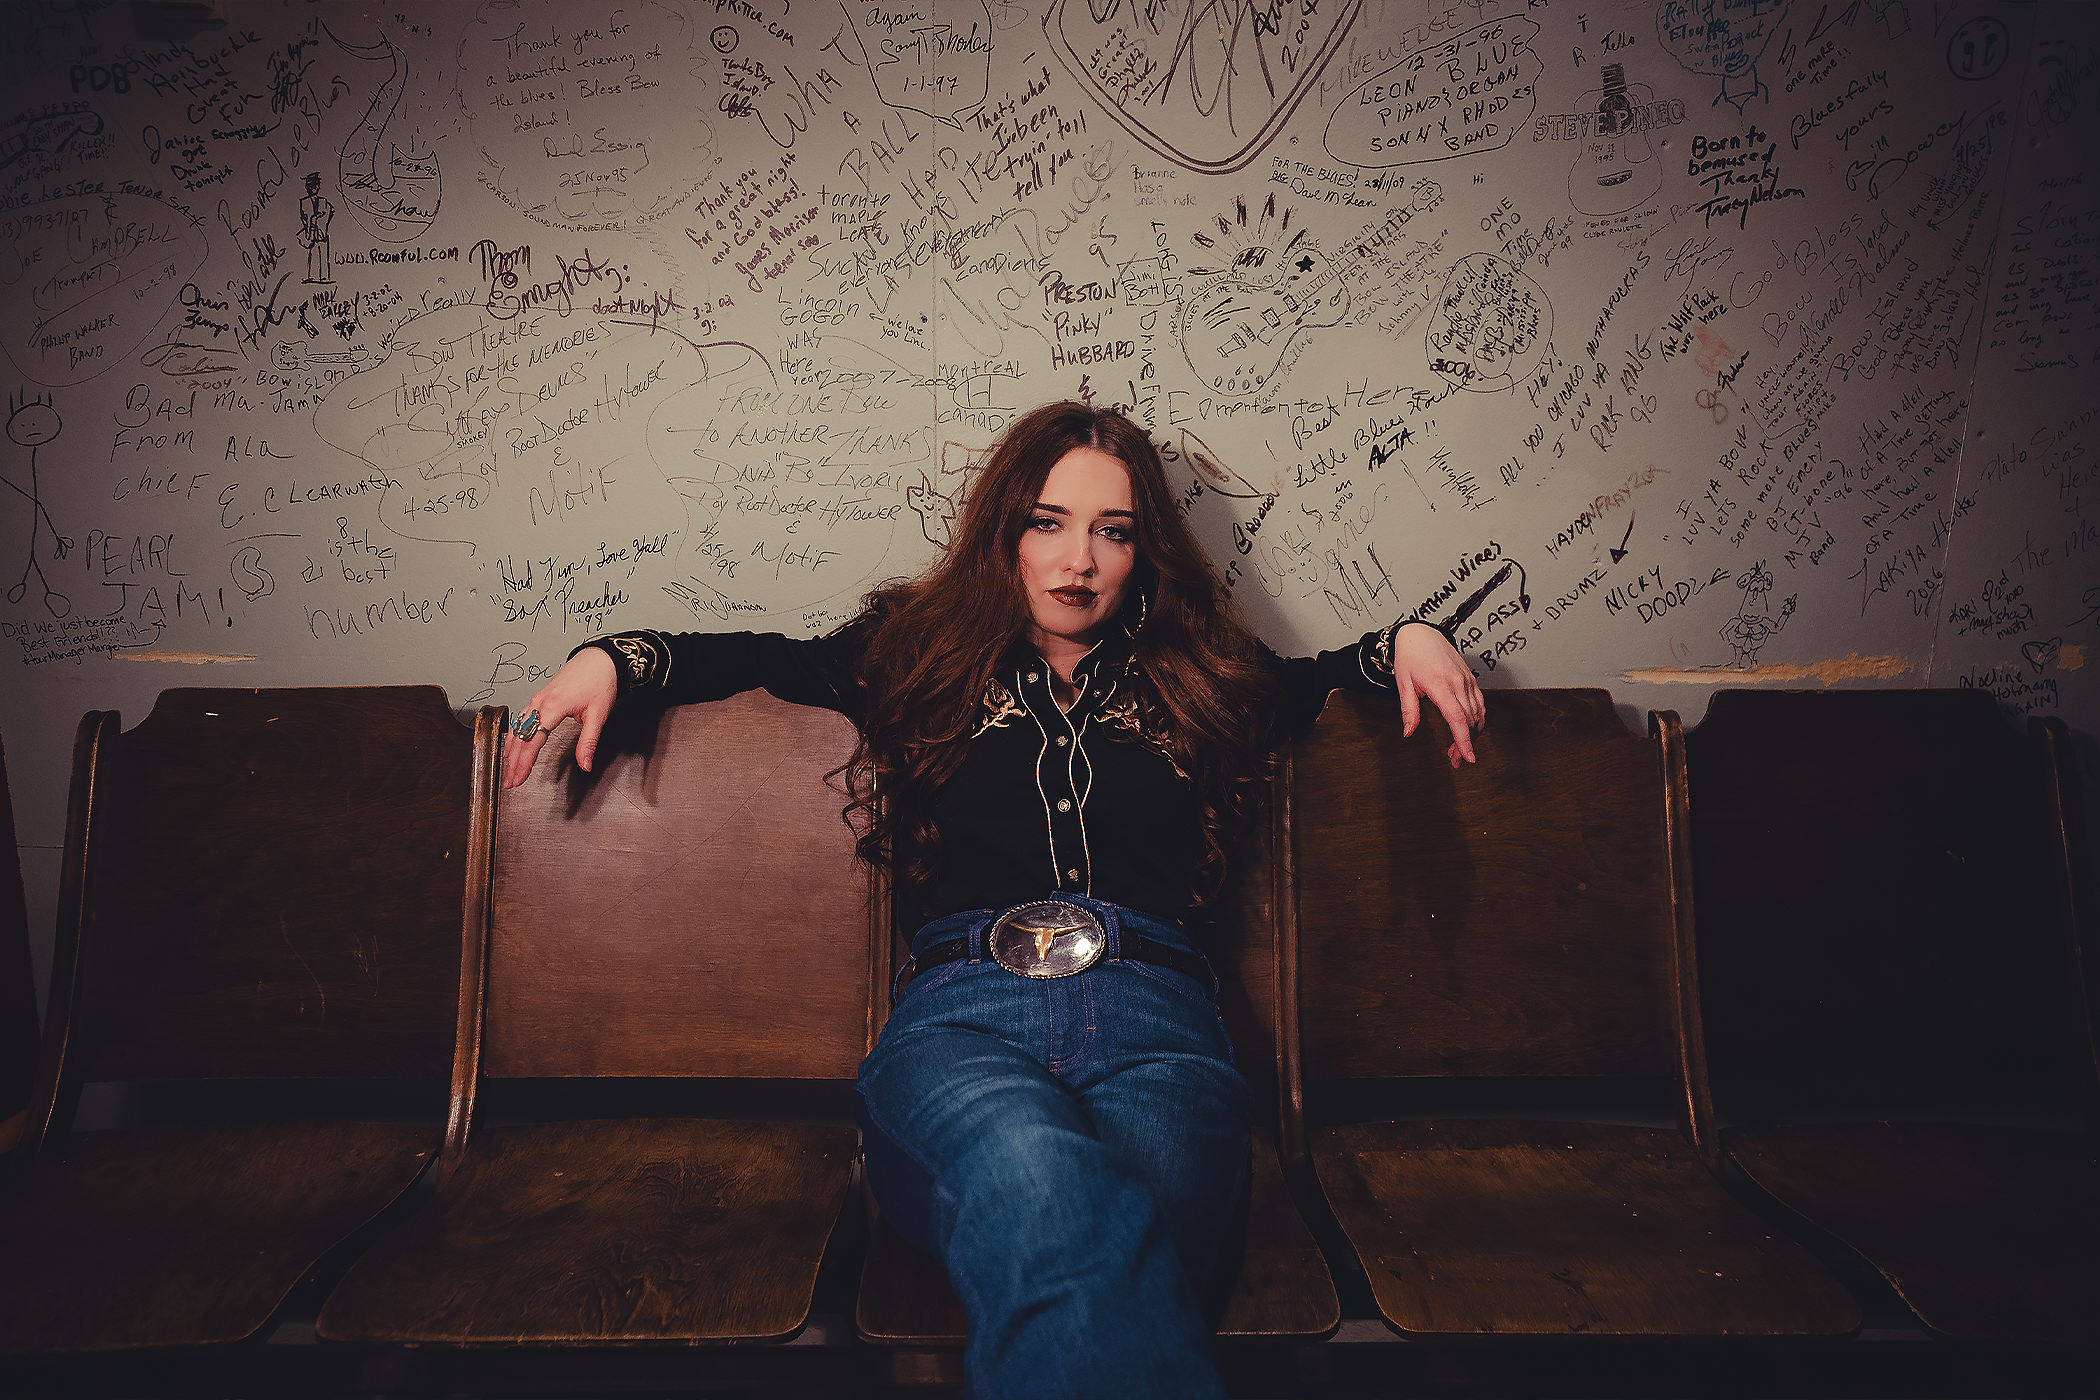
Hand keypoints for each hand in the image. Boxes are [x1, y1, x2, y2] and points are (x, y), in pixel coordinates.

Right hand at [501, 646, 617, 788]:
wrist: (600, 658)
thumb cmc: (600, 681)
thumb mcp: (598, 715)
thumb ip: (588, 742)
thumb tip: (585, 764)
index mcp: (552, 707)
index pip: (532, 742)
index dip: (524, 764)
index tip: (518, 779)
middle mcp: (540, 702)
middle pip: (520, 738)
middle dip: (513, 762)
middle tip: (510, 782)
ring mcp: (538, 698)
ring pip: (517, 727)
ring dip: (512, 750)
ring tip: (509, 768)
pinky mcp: (540, 696)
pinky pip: (521, 718)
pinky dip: (515, 734)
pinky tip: (513, 744)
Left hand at [1391, 624, 1486, 767]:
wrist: (1421, 634)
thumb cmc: (1410, 657)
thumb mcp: (1403, 684)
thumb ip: (1408, 710)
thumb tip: (1408, 732)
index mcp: (1440, 684)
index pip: (1457, 718)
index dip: (1464, 740)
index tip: (1468, 757)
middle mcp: (1458, 682)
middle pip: (1470, 720)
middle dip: (1466, 744)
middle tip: (1456, 760)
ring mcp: (1467, 680)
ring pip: (1478, 714)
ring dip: (1472, 735)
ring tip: (1459, 750)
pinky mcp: (1471, 679)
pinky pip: (1480, 704)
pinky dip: (1477, 720)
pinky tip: (1469, 730)